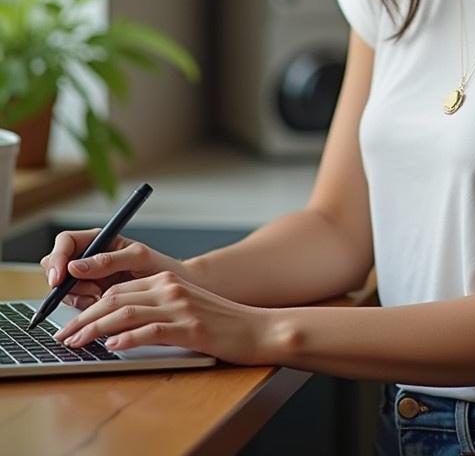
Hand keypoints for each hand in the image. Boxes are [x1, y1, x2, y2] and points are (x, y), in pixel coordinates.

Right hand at [40, 230, 190, 309]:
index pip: (66, 242)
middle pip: (57, 266)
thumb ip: (108, 260)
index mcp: (99, 241)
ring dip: (79, 297)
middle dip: (67, 282)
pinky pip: (74, 303)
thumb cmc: (159, 268)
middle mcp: (89, 258)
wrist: (172, 293)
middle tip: (91, 292)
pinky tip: (103, 304)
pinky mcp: (89, 297)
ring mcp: (87, 279)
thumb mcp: (138, 258)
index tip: (60, 276)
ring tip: (103, 296)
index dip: (58, 257)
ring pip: (63, 288)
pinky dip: (84, 307)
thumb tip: (75, 266)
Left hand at [52, 271, 273, 365]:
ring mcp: (181, 307)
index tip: (70, 323)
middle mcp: (171, 288)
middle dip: (84, 318)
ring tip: (77, 343)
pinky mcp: (190, 327)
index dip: (89, 306)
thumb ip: (155, 311)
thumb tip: (116, 329)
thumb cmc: (222, 323)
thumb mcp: (186, 308)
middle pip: (116, 298)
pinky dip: (128, 338)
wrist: (259, 329)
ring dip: (96, 329)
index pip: (117, 289)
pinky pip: (152, 330)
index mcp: (168, 280)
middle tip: (63, 336)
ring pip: (127, 312)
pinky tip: (112, 347)